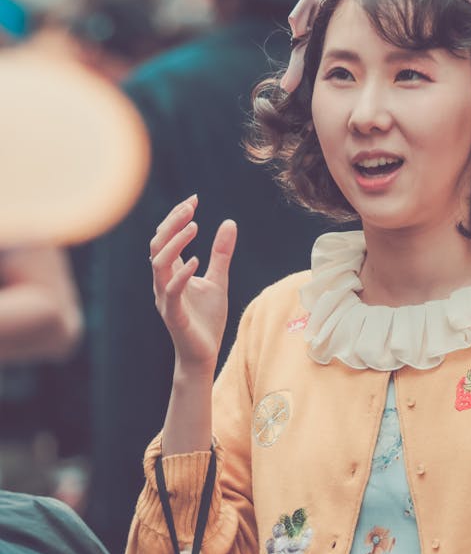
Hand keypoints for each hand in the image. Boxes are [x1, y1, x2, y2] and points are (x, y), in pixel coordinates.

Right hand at [149, 194, 236, 372]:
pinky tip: (197, 260)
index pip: (166, 238)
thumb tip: (229, 222)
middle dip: (171, 223)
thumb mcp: (218, 280)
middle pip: (157, 245)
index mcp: (172, 273)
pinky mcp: (174, 315)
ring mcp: (166, 298)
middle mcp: (163, 282)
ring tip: (194, 226)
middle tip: (190, 207)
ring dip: (175, 243)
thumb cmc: (207, 319)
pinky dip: (182, 274)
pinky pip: (172, 291)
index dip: (176, 217)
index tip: (194, 199)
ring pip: (159, 265)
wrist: (204, 354)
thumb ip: (222, 254)